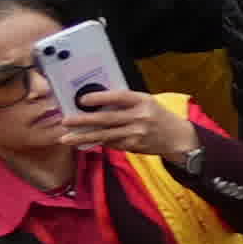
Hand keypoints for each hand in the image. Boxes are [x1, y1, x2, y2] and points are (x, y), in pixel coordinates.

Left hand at [68, 89, 192, 158]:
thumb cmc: (158, 116)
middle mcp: (140, 117)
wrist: (178, 137)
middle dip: (83, 121)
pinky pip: (111, 143)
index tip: (82, 99)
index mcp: (143, 101)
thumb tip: (96, 103)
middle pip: (106, 119)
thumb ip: (125, 103)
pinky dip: (97, 142)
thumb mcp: (147, 103)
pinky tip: (84, 142)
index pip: (119, 97)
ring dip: (82, 137)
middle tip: (65, 121)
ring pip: (104, 135)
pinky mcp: (133, 146)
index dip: (100, 98)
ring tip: (65, 138)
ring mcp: (136, 133)